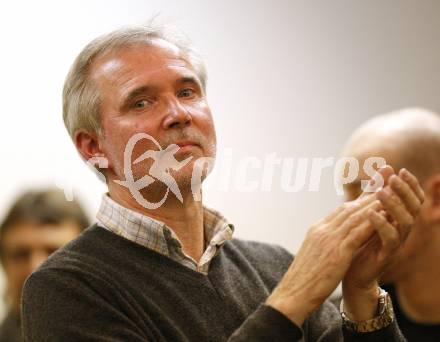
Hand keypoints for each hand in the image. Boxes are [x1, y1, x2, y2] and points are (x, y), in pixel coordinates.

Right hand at [266, 193, 382, 325]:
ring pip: (354, 217)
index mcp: (316, 230)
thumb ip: (325, 243)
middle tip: (383, 184)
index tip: (371, 193)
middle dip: (367, 196)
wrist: (294, 292)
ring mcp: (329, 240)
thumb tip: (334, 240)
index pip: (340, 211)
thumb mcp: (314, 254)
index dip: (357, 201)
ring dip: (373, 205)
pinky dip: (371, 223)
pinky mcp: (337, 253)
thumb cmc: (304, 279)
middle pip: (348, 208)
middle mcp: (322, 230)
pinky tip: (383, 216)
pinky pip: (357, 234)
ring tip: (389, 195)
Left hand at [342, 167, 424, 319]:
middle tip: (393, 178)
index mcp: (398, 219)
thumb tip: (385, 167)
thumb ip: (374, 192)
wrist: (349, 272)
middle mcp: (401, 230)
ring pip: (405, 222)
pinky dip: (382, 224)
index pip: (413, 199)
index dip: (410, 185)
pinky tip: (371, 213)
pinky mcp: (386, 255)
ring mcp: (396, 243)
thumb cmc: (358, 240)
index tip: (400, 170)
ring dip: (394, 205)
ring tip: (381, 192)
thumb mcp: (365, 212)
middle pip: (413, 208)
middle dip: (405, 191)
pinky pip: (390, 238)